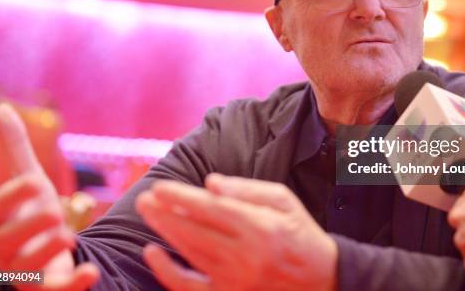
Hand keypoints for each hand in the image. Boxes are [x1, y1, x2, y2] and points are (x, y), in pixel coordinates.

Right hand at [0, 104, 98, 289]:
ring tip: (70, 237)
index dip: (18, 193)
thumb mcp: (30, 181)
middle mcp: (4, 249)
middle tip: (56, 214)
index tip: (39, 181)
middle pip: (9, 238)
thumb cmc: (35, 214)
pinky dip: (72, 285)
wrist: (51, 253)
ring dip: (50, 248)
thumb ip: (15, 150)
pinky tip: (91, 272)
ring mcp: (23, 273)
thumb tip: (1, 108)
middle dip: (35, 222)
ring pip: (27, 267)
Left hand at [136, 174, 336, 290]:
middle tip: (144, 198)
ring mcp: (235, 280)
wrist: (320, 279)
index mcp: (261, 228)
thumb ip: (247, 190)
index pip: (212, 210)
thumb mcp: (283, 200)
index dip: (182, 198)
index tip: (160, 187)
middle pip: (195, 232)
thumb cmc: (300, 232)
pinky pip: (190, 287)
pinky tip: (152, 253)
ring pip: (190, 254)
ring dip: (165, 232)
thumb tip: (209, 184)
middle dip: (165, 214)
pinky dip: (167, 272)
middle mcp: (246, 256)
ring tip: (148, 213)